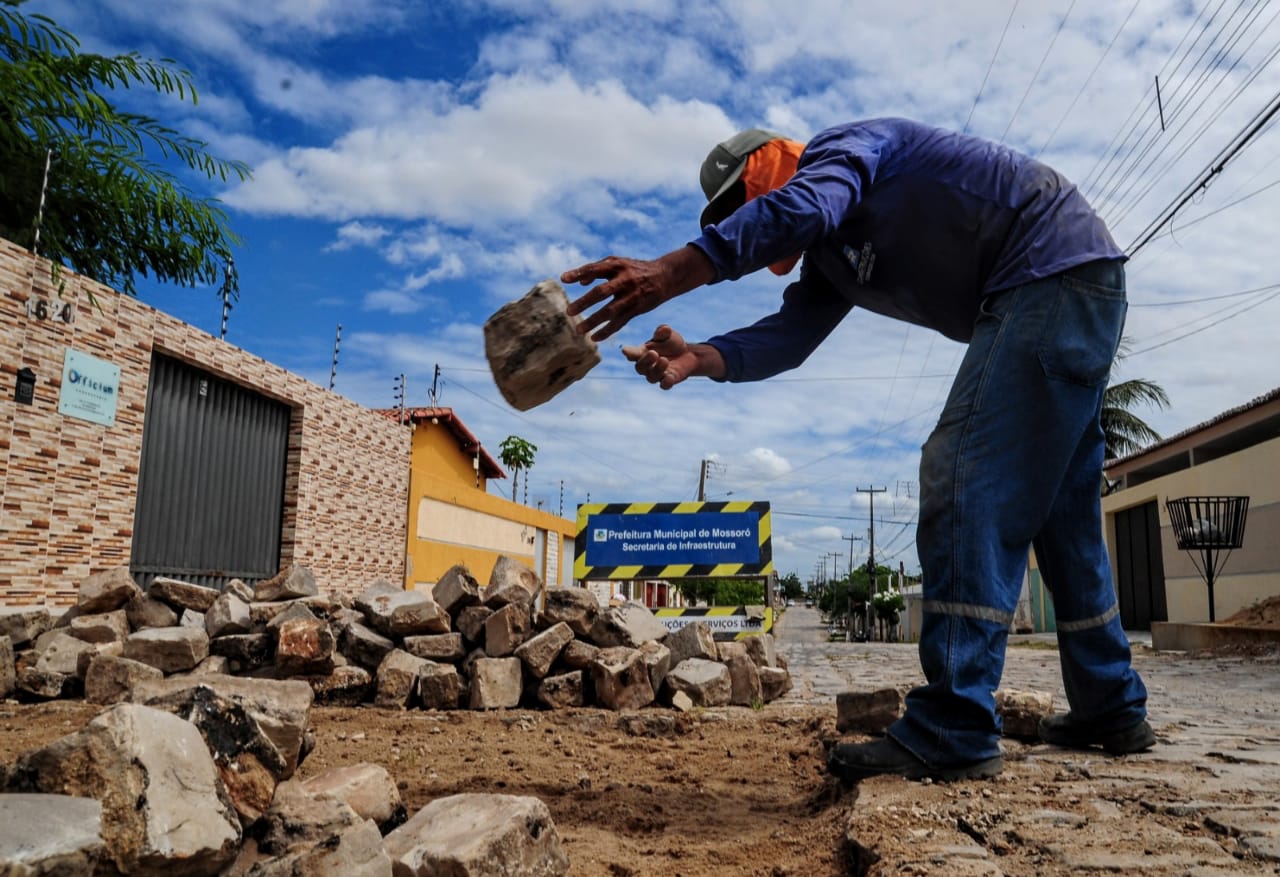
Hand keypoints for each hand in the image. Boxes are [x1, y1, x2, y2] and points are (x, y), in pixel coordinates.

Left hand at [561, 246, 714, 342]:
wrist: (664, 276)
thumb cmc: (634, 269)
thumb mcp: (619, 263)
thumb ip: (597, 270)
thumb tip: (579, 283)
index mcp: (617, 265)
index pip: (594, 269)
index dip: (579, 273)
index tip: (563, 279)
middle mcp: (625, 280)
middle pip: (601, 292)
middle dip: (584, 302)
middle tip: (568, 312)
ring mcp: (632, 296)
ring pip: (610, 311)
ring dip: (593, 321)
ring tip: (579, 330)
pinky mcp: (637, 309)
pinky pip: (620, 322)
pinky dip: (607, 331)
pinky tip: (594, 338)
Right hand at [621, 324, 698, 389]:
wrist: (686, 354)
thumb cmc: (671, 343)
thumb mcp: (668, 335)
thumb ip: (664, 332)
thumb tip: (664, 329)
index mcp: (642, 353)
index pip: (632, 354)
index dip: (628, 352)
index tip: (625, 350)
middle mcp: (647, 366)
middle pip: (640, 368)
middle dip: (646, 361)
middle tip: (653, 353)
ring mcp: (657, 375)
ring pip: (651, 378)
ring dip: (657, 369)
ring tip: (664, 360)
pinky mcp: (668, 381)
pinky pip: (664, 385)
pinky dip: (666, 382)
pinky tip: (669, 377)